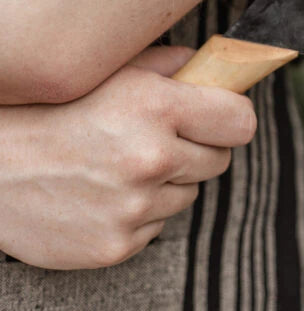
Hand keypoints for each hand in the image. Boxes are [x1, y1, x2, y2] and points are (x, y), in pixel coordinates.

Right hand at [0, 45, 256, 269]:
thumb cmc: (54, 108)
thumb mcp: (112, 71)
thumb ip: (168, 65)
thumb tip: (211, 66)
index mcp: (157, 106)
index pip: (241, 122)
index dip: (230, 118)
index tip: (218, 118)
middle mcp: (151, 157)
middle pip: (219, 161)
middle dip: (197, 149)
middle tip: (158, 140)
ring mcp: (134, 206)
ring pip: (186, 195)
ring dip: (165, 182)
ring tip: (118, 165)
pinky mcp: (117, 245)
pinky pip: (155, 227)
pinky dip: (137, 214)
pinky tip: (102, 194)